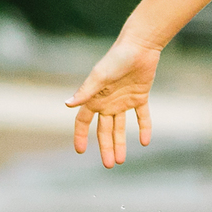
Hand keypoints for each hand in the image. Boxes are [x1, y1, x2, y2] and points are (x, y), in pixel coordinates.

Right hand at [67, 38, 160, 166]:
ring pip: (121, 127)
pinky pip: (142, 116)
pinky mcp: (139, 97)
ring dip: (121, 143)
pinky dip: (144, 128)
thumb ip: (85, 92)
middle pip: (104, 130)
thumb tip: (67, 105)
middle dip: (105, 147)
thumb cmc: (116, 59)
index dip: (80, 135)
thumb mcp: (100, 76)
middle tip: (109, 165)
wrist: (139, 46)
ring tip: (121, 161)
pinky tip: (144, 142)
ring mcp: (123, 101)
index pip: (83, 121)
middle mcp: (107, 102)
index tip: (80, 151)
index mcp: (94, 98)